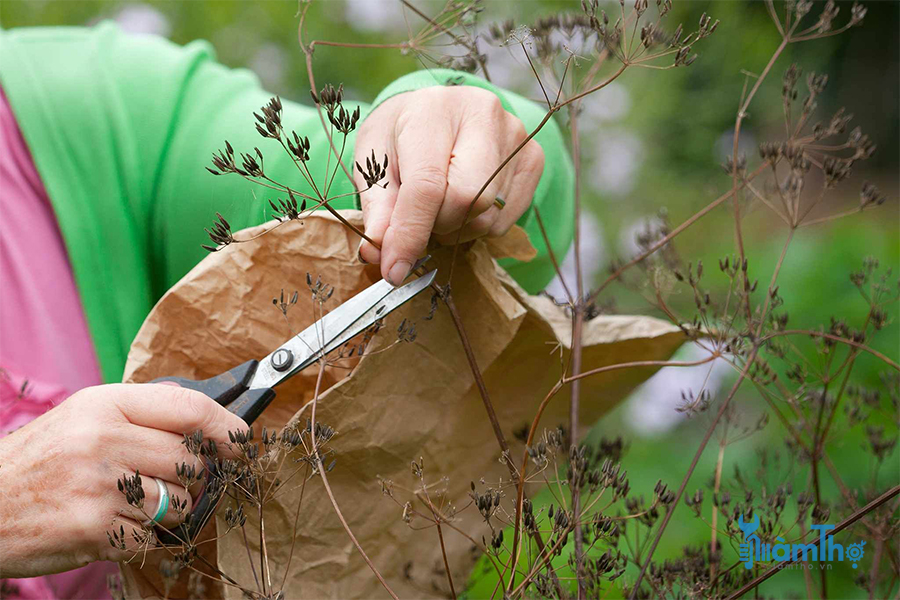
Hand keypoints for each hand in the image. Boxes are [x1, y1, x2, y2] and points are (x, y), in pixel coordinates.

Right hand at [0, 383, 246, 577]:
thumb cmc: (39, 462)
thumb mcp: (83, 417)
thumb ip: (140, 414)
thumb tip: (207, 421)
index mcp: (104, 405)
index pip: (188, 408)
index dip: (226, 426)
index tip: (242, 440)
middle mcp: (104, 440)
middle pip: (192, 461)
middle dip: (192, 477)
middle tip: (166, 481)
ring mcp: (100, 487)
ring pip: (179, 502)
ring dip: (168, 510)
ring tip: (128, 503)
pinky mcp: (96, 529)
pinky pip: (154, 536)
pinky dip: (143, 537)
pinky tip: (112, 524)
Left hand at [354, 86, 544, 284]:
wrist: (436, 110)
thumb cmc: (401, 136)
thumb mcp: (374, 162)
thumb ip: (377, 208)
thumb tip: (376, 253)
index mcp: (434, 110)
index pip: (427, 185)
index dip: (410, 234)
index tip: (394, 270)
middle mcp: (483, 116)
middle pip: (468, 201)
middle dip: (437, 225)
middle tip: (418, 219)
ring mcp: (515, 137)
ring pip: (487, 215)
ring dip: (456, 228)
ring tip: (440, 205)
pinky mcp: (533, 159)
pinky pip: (505, 221)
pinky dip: (478, 225)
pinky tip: (465, 202)